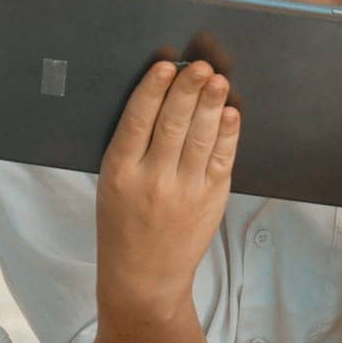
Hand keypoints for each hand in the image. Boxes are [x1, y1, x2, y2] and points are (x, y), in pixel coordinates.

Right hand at [95, 61, 240, 321]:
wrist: (144, 277)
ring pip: (201, 138)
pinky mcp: (211, 200)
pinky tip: (230, 113)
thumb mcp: (111, 183)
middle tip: (201, 65)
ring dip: (212, 105)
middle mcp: (152, 180)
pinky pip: (222, 159)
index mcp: (120, 171)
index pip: (138, 120)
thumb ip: (133, 145)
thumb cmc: (122, 223)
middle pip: (173, 125)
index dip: (153, 89)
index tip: (165, 64)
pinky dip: (227, 134)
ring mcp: (185, 191)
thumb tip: (162, 95)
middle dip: (188, 90)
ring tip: (219, 80)